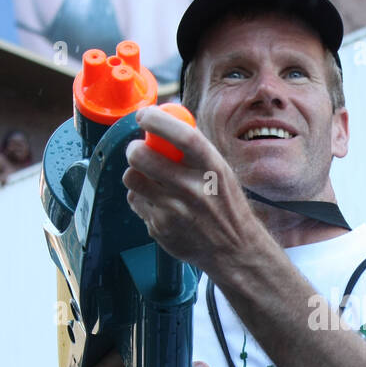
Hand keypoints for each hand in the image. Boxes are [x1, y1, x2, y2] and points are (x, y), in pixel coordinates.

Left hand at [122, 106, 261, 273]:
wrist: (233, 250)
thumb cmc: (225, 205)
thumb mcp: (221, 172)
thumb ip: (194, 150)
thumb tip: (164, 122)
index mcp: (212, 169)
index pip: (183, 136)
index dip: (157, 121)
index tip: (145, 115)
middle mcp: (193, 189)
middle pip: (141, 156)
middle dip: (134, 148)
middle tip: (139, 150)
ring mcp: (174, 211)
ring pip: (132, 178)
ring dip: (136, 175)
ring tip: (150, 179)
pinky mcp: (159, 229)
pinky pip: (136, 202)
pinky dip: (142, 199)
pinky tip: (160, 204)